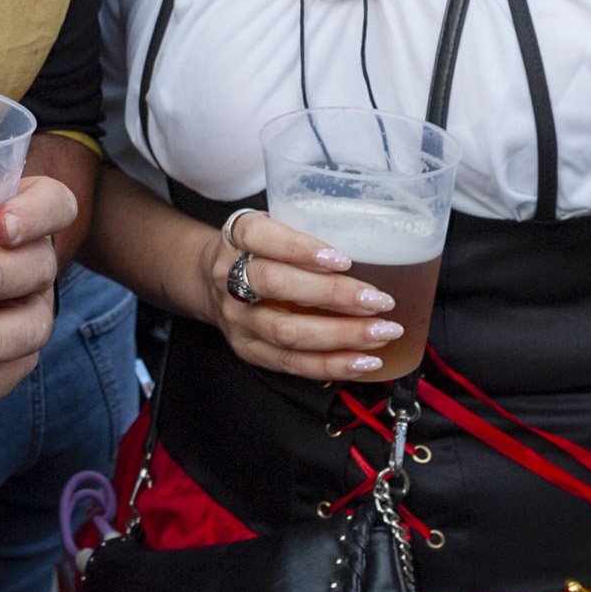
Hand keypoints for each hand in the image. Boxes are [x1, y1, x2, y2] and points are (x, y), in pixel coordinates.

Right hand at [202, 209, 403, 381]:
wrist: (209, 284)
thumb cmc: (256, 251)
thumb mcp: (271, 226)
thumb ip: (306, 229)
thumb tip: (370, 245)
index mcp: (235, 238)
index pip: (260, 236)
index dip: (300, 248)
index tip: (343, 259)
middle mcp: (229, 278)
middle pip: (276, 286)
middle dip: (333, 294)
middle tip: (378, 300)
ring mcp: (237, 318)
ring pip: (287, 331)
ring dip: (340, 335)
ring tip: (381, 332)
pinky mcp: (248, 350)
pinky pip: (291, 363)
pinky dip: (331, 365)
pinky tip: (362, 360)